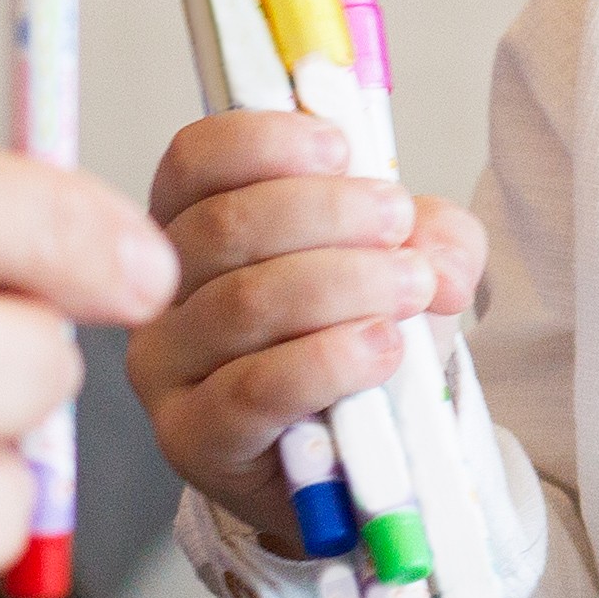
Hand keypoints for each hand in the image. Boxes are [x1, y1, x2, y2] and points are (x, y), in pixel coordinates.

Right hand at [128, 112, 485, 548]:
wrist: (345, 455)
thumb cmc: (353, 338)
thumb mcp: (403, 264)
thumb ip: (432, 238)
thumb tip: (437, 252)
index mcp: (192, 218)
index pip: (197, 158)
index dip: (266, 142)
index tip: (342, 148)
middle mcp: (161, 286)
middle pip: (226, 226)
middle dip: (329, 214)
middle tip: (397, 225)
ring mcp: (166, 365)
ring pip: (246, 304)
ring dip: (344, 285)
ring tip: (412, 289)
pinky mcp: (192, 436)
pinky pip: (256, 388)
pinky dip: (329, 361)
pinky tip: (382, 348)